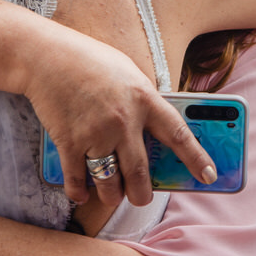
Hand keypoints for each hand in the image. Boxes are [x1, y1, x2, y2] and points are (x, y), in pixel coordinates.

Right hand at [22, 37, 215, 207]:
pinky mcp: (69, 142)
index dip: (196, 158)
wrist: (46, 56)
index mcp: (144, 99)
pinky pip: (77, 179)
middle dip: (142, 194)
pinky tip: (81, 194)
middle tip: (142, 198)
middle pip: (140, 172)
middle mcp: (123, 121)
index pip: (178, 135)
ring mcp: (96, 134)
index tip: (209, 176)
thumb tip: (154, 131)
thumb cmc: (88, 60)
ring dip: (111, 196)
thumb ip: (143, 101)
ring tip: (112, 196)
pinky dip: (79, 191)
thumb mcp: (128, 73)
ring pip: (109, 182)